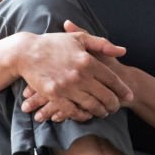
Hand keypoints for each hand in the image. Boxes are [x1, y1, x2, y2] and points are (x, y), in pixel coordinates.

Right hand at [18, 20, 132, 122]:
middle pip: (105, 96)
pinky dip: (83, 115)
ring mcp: (67, 87)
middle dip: (114, 104)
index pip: (112, 80)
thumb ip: (103, 45)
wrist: (25, 52)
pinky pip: (73, 111)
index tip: (129, 96)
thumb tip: (123, 51)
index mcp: (88, 61)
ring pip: (92, 106)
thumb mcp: (80, 39)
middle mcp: (80, 75)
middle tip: (116, 107)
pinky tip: (87, 115)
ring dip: (100, 112)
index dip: (123, 90)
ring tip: (104, 112)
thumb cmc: (54, 44)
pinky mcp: (54, 96)